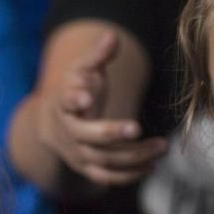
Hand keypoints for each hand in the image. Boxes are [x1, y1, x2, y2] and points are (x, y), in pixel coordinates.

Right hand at [39, 31, 166, 185]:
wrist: (51, 125)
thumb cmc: (74, 91)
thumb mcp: (80, 70)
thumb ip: (96, 56)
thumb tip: (112, 36)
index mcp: (64, 104)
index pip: (66, 101)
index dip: (75, 99)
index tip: (86, 99)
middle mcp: (69, 132)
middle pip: (87, 137)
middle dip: (111, 133)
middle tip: (137, 127)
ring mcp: (77, 153)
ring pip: (103, 160)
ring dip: (133, 156)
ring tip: (162, 147)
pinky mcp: (87, 168)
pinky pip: (107, 177)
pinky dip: (129, 175)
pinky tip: (152, 166)